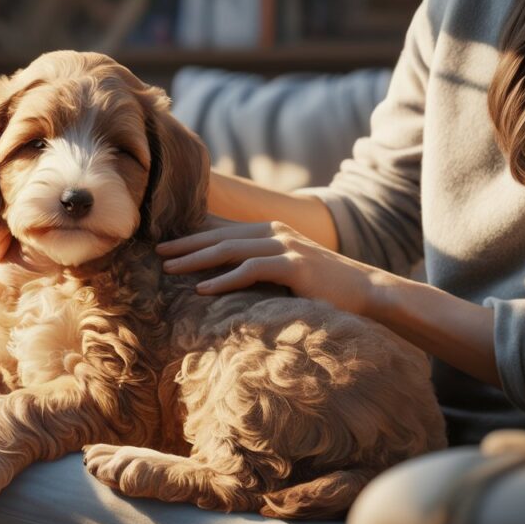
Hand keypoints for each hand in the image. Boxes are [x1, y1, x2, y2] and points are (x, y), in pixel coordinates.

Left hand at [156, 216, 392, 316]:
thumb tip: (221, 274)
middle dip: (185, 244)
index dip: (191, 236)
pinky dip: (224, 280)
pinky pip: (251, 271)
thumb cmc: (323, 287)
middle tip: (156, 252)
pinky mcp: (294, 266)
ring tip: (169, 268)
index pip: (222, 231)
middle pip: (220, 236)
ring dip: (196, 259)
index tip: (163, 243)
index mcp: (270, 231)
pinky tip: (202, 291)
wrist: (368, 293)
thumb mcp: (285, 270)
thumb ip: (257, 265)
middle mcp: (275, 232)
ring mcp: (285, 246)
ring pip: (230, 250)